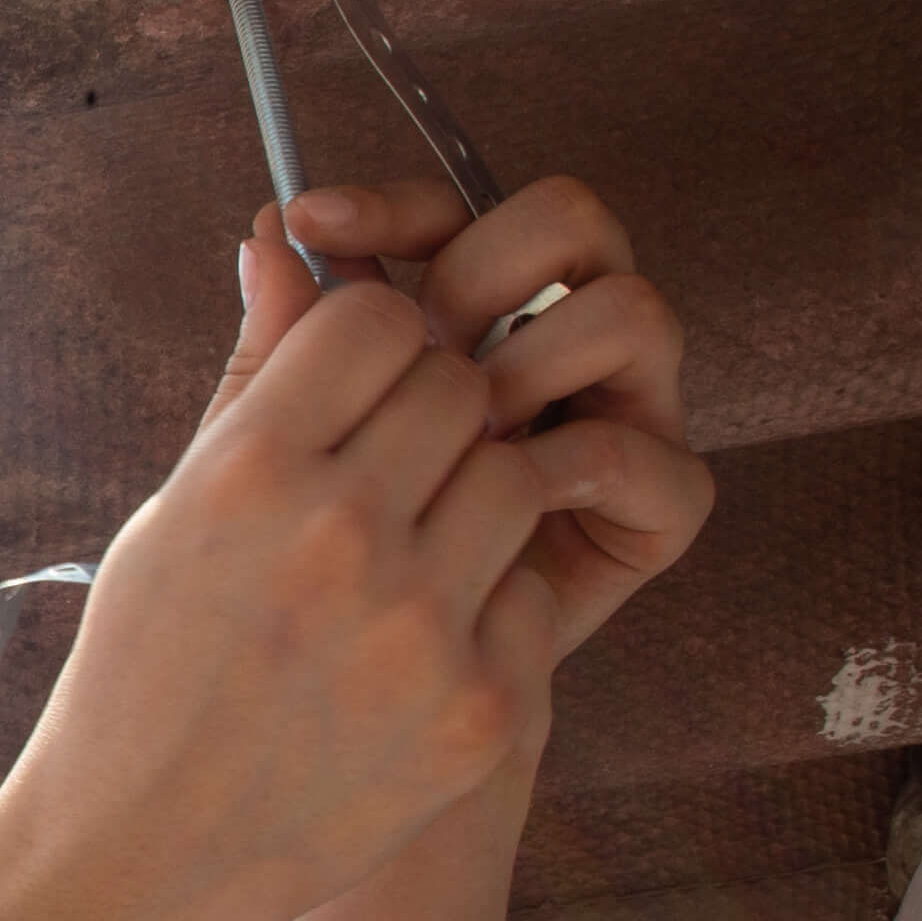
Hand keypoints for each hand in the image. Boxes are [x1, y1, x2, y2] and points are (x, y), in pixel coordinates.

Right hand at [0, 223, 544, 920]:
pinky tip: (413, 645)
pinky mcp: (479, 708)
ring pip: (512, 475)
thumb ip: (254, 376)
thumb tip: (287, 237)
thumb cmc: (142, 668)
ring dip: (470, 493)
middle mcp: (341, 538)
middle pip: (460, 385)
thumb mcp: (173, 511)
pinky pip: (527, 589)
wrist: (142, 858)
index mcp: (249, 472)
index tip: (358, 380)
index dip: (376, 337)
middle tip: (391, 461)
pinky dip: (485, 601)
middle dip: (432, 406)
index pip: (378, 319)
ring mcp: (421, 629)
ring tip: (407, 547)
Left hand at [289, 174, 712, 665]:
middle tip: (415, 341)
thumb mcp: (270, 456)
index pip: (453, 213)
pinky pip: (656, 458)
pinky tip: (506, 489)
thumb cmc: (293, 580)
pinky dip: (585, 460)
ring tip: (466, 423)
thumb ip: (284, 350)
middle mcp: (550, 348)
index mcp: (463, 315)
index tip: (311, 223)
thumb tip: (265, 228)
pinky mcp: (651, 514)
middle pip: (571, 224)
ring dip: (541, 354)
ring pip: (634, 312)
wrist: (338, 713)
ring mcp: (614, 420)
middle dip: (480, 268)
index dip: (394, 208)